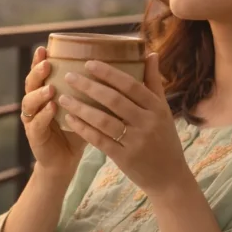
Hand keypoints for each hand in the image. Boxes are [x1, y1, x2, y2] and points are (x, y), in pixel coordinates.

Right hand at [21, 46, 86, 177]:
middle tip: (47, 63)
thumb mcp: (88, 105)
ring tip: (50, 87)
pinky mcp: (34, 136)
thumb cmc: (79, 128)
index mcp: (47, 90)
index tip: (45, 47)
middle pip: (31, 82)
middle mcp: (36, 102)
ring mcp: (32, 118)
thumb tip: (121, 70)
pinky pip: (36, 123)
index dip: (40, 59)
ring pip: (29, 102)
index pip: (41, 71)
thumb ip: (96, 88)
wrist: (67, 159)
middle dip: (37, 72)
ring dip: (39, 94)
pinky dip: (43, 115)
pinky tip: (51, 108)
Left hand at [58, 53, 193, 196]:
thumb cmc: (164, 139)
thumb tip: (150, 53)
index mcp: (157, 108)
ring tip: (63, 97)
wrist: (169, 177)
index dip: (109, 73)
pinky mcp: (124, 158)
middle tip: (69, 76)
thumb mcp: (164, 111)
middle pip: (114, 100)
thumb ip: (154, 83)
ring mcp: (136, 141)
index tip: (89, 63)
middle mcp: (148, 123)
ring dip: (81, 107)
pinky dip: (83, 128)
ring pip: (103, 120)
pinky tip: (69, 119)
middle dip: (89, 86)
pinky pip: (99, 140)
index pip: (131, 85)